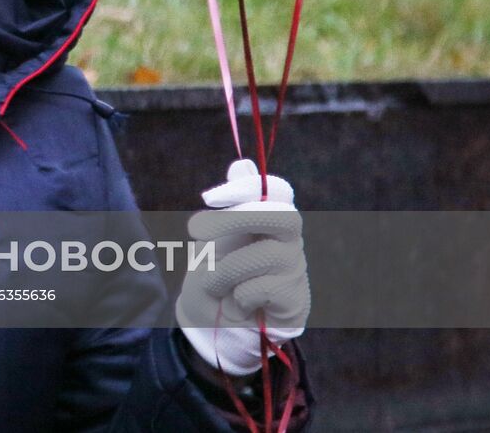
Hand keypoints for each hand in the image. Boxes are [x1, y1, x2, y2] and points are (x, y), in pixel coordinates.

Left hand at [174, 158, 309, 376]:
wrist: (212, 324)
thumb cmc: (215, 273)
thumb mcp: (214, 235)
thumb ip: (230, 204)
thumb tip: (243, 164)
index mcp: (270, 218)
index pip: (276, 190)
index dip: (246, 188)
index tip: (209, 198)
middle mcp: (289, 240)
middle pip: (282, 215)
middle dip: (236, 219)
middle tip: (193, 230)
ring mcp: (296, 270)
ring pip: (264, 256)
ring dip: (224, 271)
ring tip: (214, 284)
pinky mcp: (296, 301)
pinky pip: (264, 289)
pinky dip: (238, 298)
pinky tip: (239, 305)